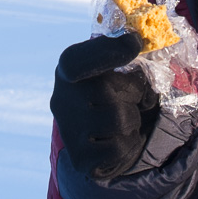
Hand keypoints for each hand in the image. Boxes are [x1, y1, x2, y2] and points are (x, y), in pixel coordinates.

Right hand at [50, 32, 159, 178]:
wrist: (101, 137)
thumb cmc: (114, 93)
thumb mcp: (113, 69)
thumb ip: (121, 54)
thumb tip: (135, 40)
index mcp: (68, 69)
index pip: (77, 61)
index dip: (106, 51)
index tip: (133, 43)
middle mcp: (61, 99)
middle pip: (108, 90)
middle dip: (132, 93)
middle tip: (131, 98)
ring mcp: (69, 130)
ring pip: (119, 119)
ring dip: (133, 119)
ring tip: (126, 119)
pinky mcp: (80, 158)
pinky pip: (119, 148)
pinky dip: (129, 144)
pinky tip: (120, 139)